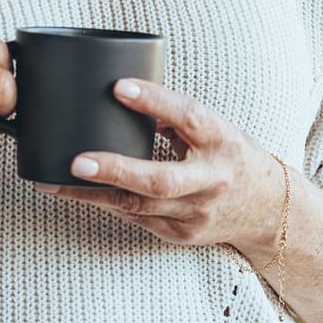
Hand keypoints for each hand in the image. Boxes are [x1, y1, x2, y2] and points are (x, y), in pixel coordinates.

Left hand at [41, 79, 286, 258]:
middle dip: (116, 170)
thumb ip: (176, 118)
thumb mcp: (216, 129)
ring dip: (93, 194)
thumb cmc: (234, 159)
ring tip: (54, 182)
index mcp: (222, 142)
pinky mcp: (182, 234)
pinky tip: (78, 194)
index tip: (118, 87)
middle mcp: (211, 180)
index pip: (188, 117)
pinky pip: (138, 219)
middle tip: (77, 161)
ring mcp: (197, 213)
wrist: (268, 210)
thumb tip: (124, 96)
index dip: (154, 101)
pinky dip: (108, 205)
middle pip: (160, 180)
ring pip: (139, 207)